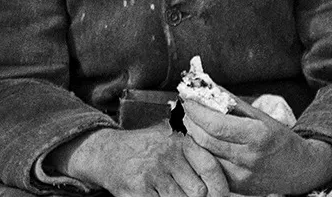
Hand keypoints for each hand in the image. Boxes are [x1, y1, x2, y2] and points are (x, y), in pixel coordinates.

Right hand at [49, 123, 229, 196]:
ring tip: (168, 191)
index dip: (221, 188)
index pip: (211, 167)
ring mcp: (153, 172)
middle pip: (199, 192)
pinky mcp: (140, 189)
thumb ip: (194, 157)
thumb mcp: (169, 143)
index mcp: (179, 141)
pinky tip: (156, 194)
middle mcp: (167, 154)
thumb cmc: (146, 151)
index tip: (220, 196)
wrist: (107, 153)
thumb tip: (224, 188)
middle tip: (186, 191)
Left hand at [181, 98, 331, 195]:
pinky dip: (203, 154)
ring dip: (194, 137)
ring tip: (194, 123)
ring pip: (205, 155)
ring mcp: (243, 176)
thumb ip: (230, 101)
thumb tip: (205, 84)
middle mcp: (249, 158)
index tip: (188, 100)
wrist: (300, 170)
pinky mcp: (238, 187)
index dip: (197, 111)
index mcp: (257, 136)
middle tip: (188, 109)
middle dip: (191, 122)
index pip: (215, 125)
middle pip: (206, 140)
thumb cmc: (278, 138)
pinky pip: (211, 168)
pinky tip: (204, 142)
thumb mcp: (259, 115)